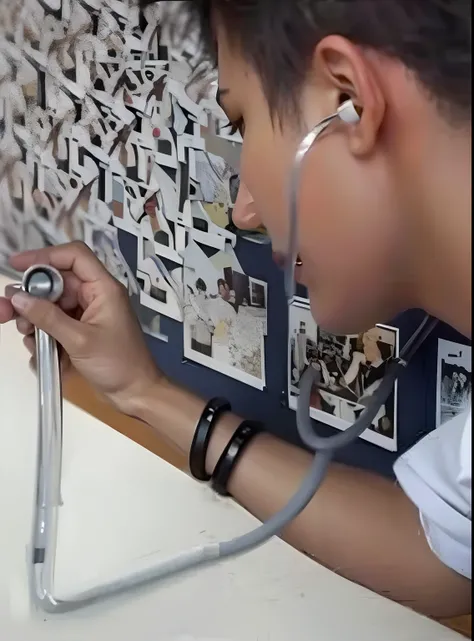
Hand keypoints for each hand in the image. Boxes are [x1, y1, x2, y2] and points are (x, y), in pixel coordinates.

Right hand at [0, 242, 161, 413]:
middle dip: (31, 298)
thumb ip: (47, 317)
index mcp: (103, 289)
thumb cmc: (119, 364)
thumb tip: (19, 298)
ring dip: (35, 322)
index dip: (44, 255)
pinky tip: (44, 356)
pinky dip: (45, 338)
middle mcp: (95, 297)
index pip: (74, 257)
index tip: (17, 264)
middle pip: (55, 284)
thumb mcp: (80, 340)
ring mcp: (87, 315)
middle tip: (8, 312)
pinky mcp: (80, 332)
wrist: (135, 393)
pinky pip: (54, 326)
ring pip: (51, 307)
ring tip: (32, 340)